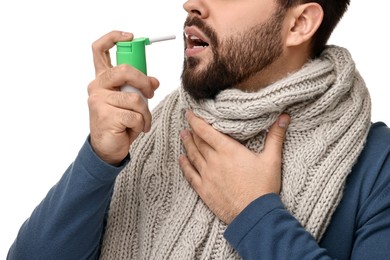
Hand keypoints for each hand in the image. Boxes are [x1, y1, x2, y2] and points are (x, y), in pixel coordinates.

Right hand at [88, 31, 159, 163]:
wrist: (107, 148)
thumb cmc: (119, 122)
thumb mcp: (130, 101)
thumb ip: (138, 88)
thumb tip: (154, 81)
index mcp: (102, 79)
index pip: (100, 49)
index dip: (114, 37)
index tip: (130, 36)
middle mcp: (97, 86)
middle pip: (124, 70)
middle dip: (144, 81)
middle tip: (151, 93)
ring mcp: (99, 100)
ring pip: (135, 98)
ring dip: (145, 113)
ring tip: (141, 122)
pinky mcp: (105, 115)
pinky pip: (135, 115)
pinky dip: (142, 124)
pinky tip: (134, 129)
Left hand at [179, 110, 289, 223]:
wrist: (254, 215)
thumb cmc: (263, 187)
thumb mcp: (272, 159)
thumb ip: (275, 136)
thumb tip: (284, 117)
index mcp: (228, 150)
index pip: (206, 131)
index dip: (196, 120)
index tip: (189, 112)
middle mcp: (214, 160)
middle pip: (198, 142)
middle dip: (192, 131)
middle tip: (187, 122)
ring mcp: (207, 176)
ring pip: (193, 156)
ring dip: (187, 144)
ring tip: (182, 135)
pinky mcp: (204, 190)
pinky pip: (190, 175)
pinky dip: (184, 165)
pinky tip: (181, 159)